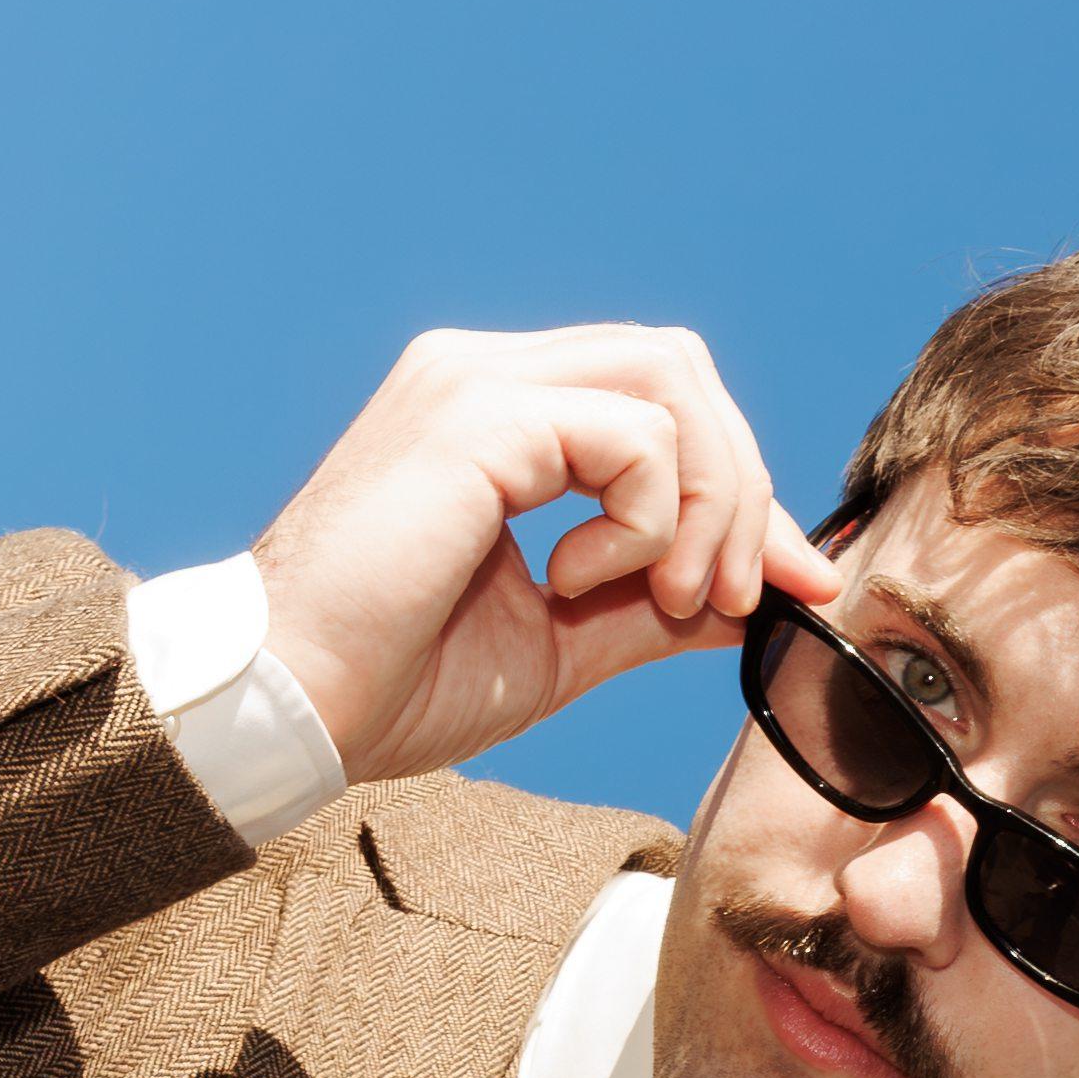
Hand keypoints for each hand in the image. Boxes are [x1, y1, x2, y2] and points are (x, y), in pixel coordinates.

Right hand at [249, 324, 845, 784]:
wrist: (290, 708)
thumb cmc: (394, 682)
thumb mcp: (566, 639)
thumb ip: (660, 604)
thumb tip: (768, 596)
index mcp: (498, 414)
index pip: (659, 397)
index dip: (740, 483)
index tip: (788, 583)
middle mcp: (485, 373)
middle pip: (680, 369)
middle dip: (740, 488)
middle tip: (729, 598)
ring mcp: (475, 382)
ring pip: (671, 385)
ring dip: (706, 505)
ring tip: (668, 598)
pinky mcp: (475, 417)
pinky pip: (632, 436)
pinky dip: (645, 520)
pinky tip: (574, 583)